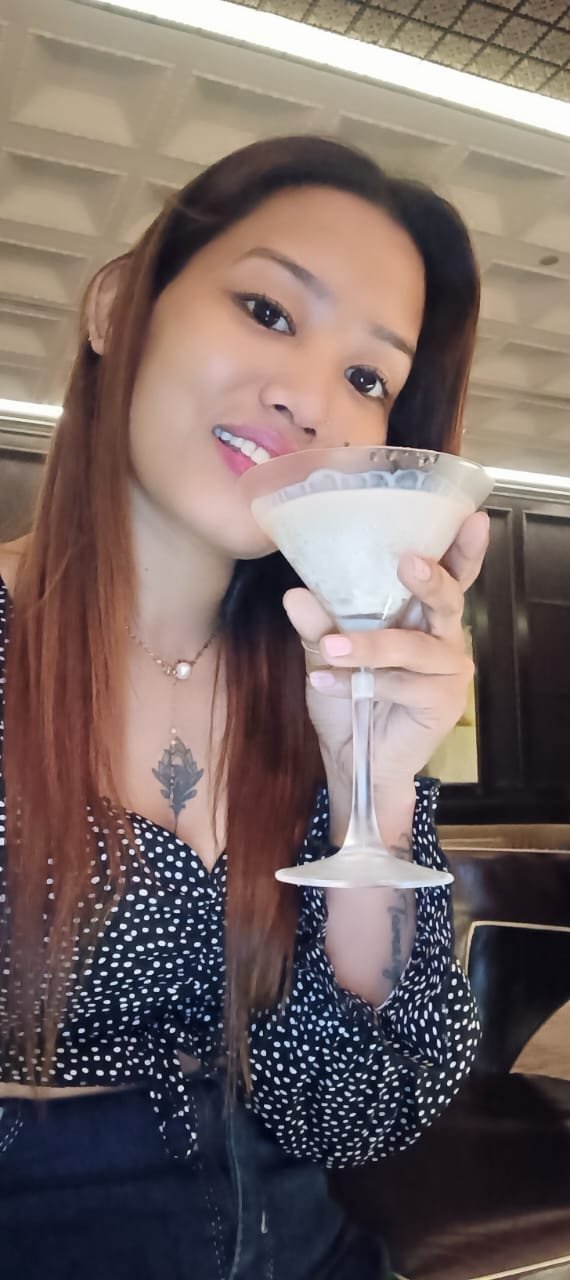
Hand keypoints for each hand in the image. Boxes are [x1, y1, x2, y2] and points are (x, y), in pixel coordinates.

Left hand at [283, 509, 489, 792]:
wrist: (353, 757)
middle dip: (430, 578)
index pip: (450, 574)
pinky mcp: (442, 701)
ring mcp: (447, 669)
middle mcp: (442, 636)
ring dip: (368, 646)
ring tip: (330, 649)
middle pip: (448, 598)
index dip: (463, 547)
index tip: (471, 517)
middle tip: (407, 562)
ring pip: (412, 647)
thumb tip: (295, 593)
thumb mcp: (325, 654)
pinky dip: (359, 682)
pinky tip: (324, 683)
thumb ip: (318, 625)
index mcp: (421, 614)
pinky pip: (400, 684)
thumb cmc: (350, 697)